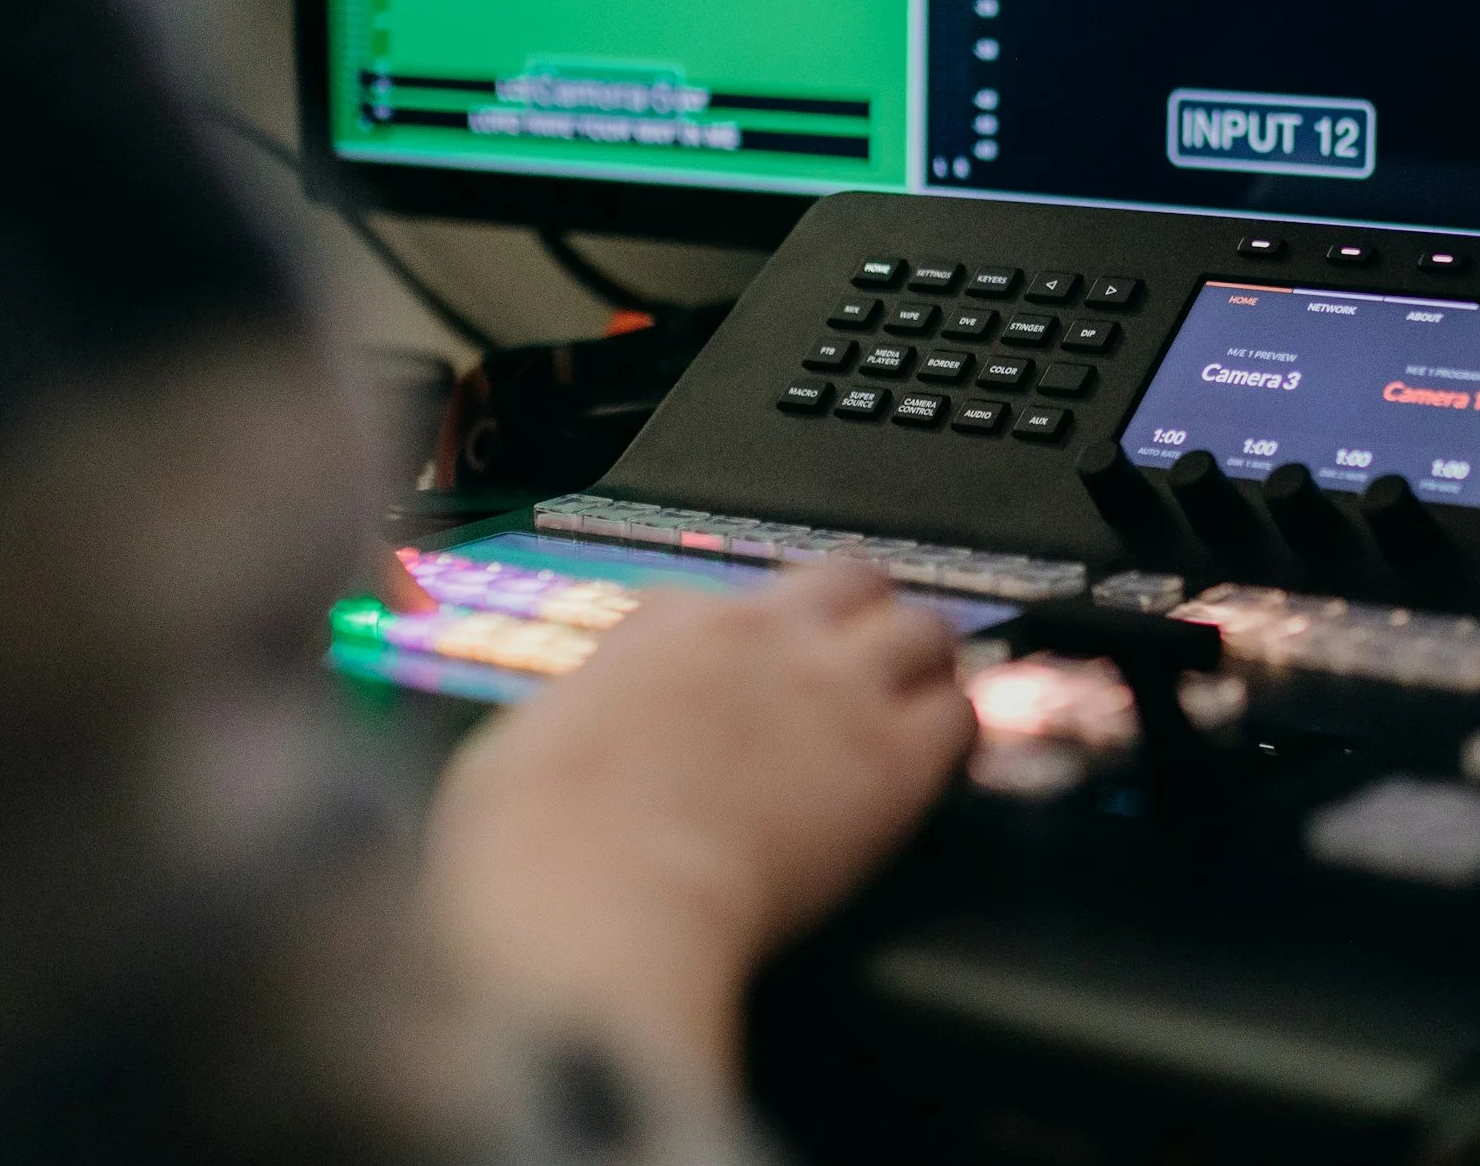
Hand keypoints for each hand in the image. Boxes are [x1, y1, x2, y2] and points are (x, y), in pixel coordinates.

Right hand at [421, 562, 973, 1100]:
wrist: (595, 900)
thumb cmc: (533, 846)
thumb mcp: (520, 747)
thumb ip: (573, 718)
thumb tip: (573, 735)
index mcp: (664, 627)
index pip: (718, 596)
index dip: (738, 637)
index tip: (741, 671)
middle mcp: (762, 636)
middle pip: (849, 578)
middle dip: (861, 612)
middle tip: (866, 655)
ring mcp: (835, 689)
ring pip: (924, 628)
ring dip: (925, 659)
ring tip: (923, 694)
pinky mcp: (890, 761)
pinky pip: (959, 715)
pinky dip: (958, 731)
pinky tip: (947, 763)